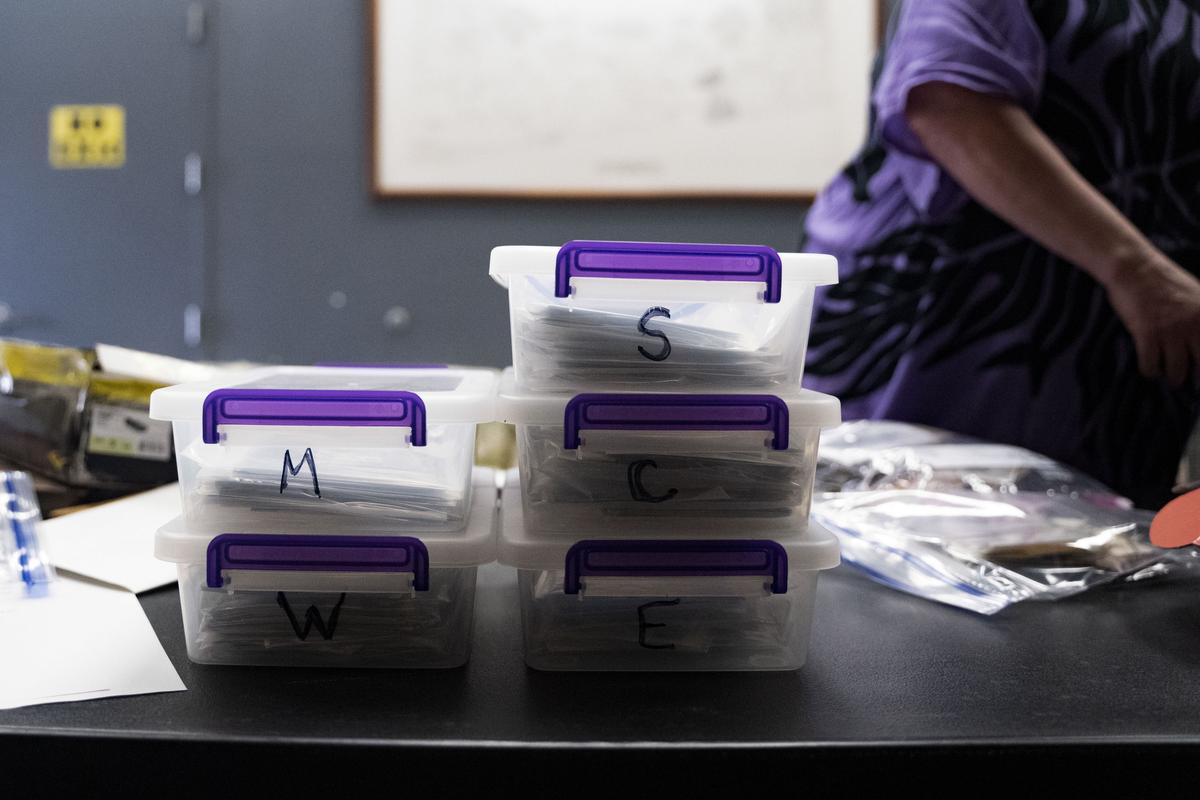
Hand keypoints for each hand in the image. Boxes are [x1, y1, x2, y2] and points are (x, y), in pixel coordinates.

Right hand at [1105, 254, 1199, 387]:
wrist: (1135, 268)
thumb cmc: (1164, 279)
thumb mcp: (1198, 293)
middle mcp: (1194, 326)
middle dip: (1193, 378)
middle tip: (1185, 380)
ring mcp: (1170, 331)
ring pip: (1176, 371)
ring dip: (1171, 378)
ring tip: (1166, 376)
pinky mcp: (1146, 334)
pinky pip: (1150, 365)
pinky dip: (1149, 371)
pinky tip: (1149, 368)